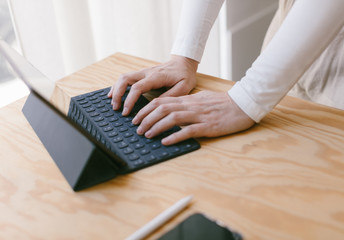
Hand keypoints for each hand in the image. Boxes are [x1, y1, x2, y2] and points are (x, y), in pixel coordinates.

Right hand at [108, 55, 197, 115]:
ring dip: (116, 89)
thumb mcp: (184, 87)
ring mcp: (143, 72)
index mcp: (156, 77)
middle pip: (125, 79)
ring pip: (123, 77)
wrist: (183, 63)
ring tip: (113, 103)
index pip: (137, 87)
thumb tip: (156, 106)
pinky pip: (126, 78)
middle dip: (117, 94)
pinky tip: (114, 95)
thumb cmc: (184, 76)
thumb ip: (170, 96)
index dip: (129, 100)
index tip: (126, 112)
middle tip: (116, 108)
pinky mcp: (142, 74)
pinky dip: (118, 86)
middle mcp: (147, 72)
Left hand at [132, 90, 254, 144]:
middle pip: (163, 109)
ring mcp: (199, 116)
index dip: (146, 109)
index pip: (162, 101)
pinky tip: (165, 141)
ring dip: (156, 126)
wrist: (242, 105)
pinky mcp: (208, 126)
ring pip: (172, 118)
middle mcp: (191, 106)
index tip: (136, 117)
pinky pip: (188, 130)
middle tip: (137, 128)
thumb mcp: (202, 99)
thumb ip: (187, 103)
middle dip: (146, 118)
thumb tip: (173, 109)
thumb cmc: (223, 103)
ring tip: (146, 134)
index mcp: (188, 99)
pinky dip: (175, 135)